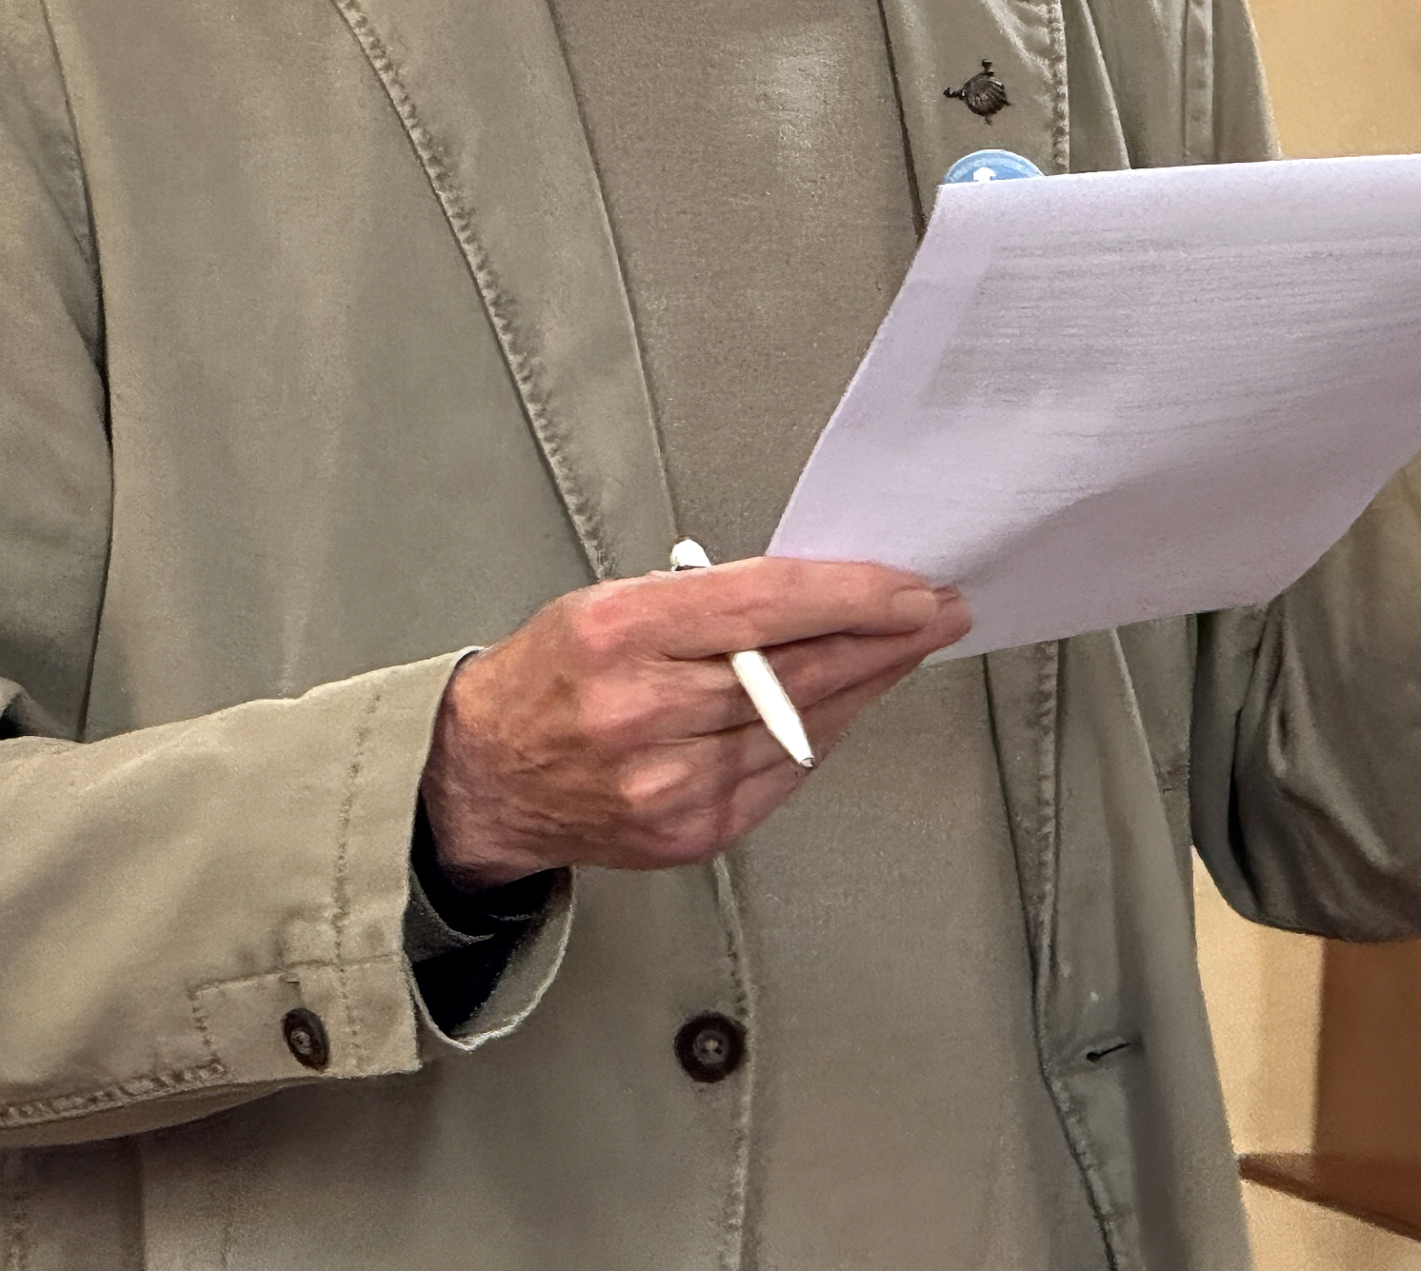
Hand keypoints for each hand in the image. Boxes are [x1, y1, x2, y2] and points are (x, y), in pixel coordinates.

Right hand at [420, 557, 972, 886]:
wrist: (483, 781)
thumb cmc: (551, 678)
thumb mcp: (610, 602)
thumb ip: (709, 601)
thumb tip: (822, 594)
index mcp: (617, 634)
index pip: (765, 606)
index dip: (853, 595)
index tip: (911, 586)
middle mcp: (640, 713)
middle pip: (797, 671)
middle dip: (884, 638)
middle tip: (937, 612)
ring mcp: (665, 785)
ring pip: (802, 727)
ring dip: (866, 685)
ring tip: (903, 651)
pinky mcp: (686, 834)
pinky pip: (783, 775)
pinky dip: (821, 734)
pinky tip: (845, 705)